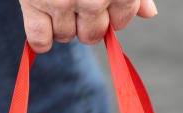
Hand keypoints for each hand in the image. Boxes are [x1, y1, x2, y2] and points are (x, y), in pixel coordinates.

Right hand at [19, 0, 158, 52]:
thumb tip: (149, 13)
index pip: (119, 23)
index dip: (112, 14)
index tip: (102, 0)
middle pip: (92, 35)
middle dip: (87, 22)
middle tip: (77, 0)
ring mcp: (61, 2)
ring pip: (65, 36)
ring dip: (63, 25)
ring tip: (59, 0)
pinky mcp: (33, 2)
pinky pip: (40, 39)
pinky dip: (41, 39)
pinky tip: (44, 22)